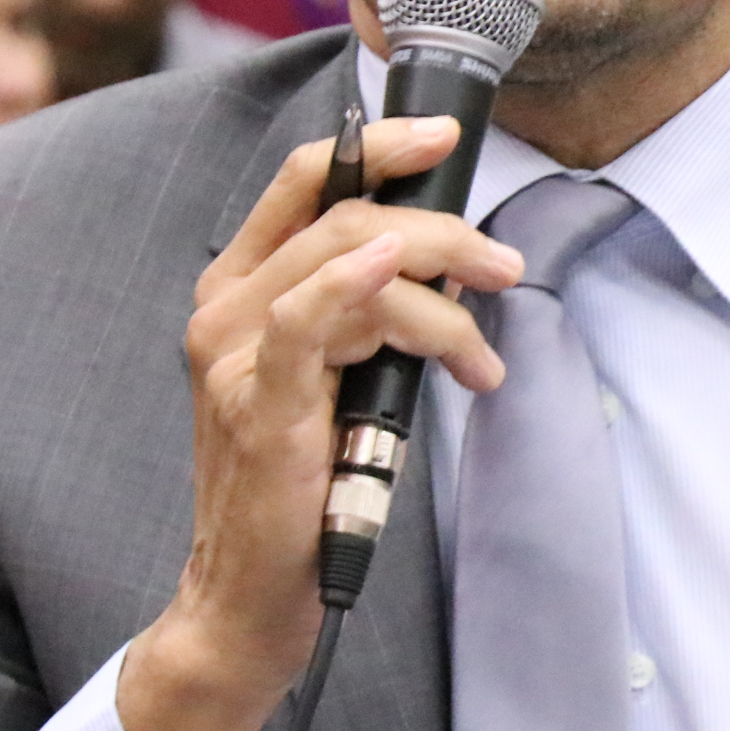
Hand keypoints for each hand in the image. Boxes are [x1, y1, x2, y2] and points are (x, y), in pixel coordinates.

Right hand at [118, 119, 523, 730]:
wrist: (252, 594)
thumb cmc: (305, 485)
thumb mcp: (341, 377)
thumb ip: (371, 314)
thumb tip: (452, 265)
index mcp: (240, 289)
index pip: (304, 182)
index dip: (377, 145)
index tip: (444, 135)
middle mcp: (226, 308)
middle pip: (342, 214)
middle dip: (440, 228)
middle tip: (503, 268)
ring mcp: (235, 354)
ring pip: (345, 260)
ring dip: (440, 287)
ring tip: (485, 348)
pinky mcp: (258, 404)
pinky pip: (304, 319)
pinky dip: (356, 285)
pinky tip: (400, 271)